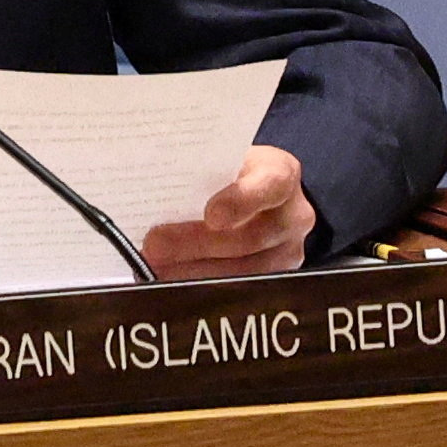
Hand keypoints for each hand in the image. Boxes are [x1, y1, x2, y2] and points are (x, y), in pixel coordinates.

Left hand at [140, 145, 315, 280]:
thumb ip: (200, 172)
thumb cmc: (233, 171)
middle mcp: (294, 214)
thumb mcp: (222, 160)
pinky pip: (239, 287)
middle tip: (155, 245)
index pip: (269, 186)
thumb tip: (152, 186)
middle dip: (196, 244)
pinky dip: (201, 283)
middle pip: (248, 237)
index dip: (241, 202)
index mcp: (281, 173)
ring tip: (155, 266)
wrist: (260, 192)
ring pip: (243, 270)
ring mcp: (288, 251)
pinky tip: (172, 278)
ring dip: (193, 270)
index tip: (211, 215)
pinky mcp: (276, 277)